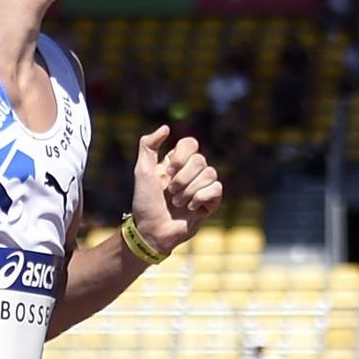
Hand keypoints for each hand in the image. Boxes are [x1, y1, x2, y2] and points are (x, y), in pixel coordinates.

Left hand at [131, 125, 222, 256]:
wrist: (152, 231)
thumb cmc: (145, 203)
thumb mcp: (142, 171)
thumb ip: (148, 146)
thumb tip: (167, 127)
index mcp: (176, 163)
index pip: (190, 143)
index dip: (181, 155)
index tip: (167, 171)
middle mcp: (191, 172)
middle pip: (200, 160)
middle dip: (182, 178)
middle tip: (170, 192)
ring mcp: (202, 187)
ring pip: (210, 173)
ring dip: (190, 190)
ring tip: (177, 203)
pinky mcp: (210, 202)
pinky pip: (216, 189)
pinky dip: (201, 198)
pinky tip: (190, 208)